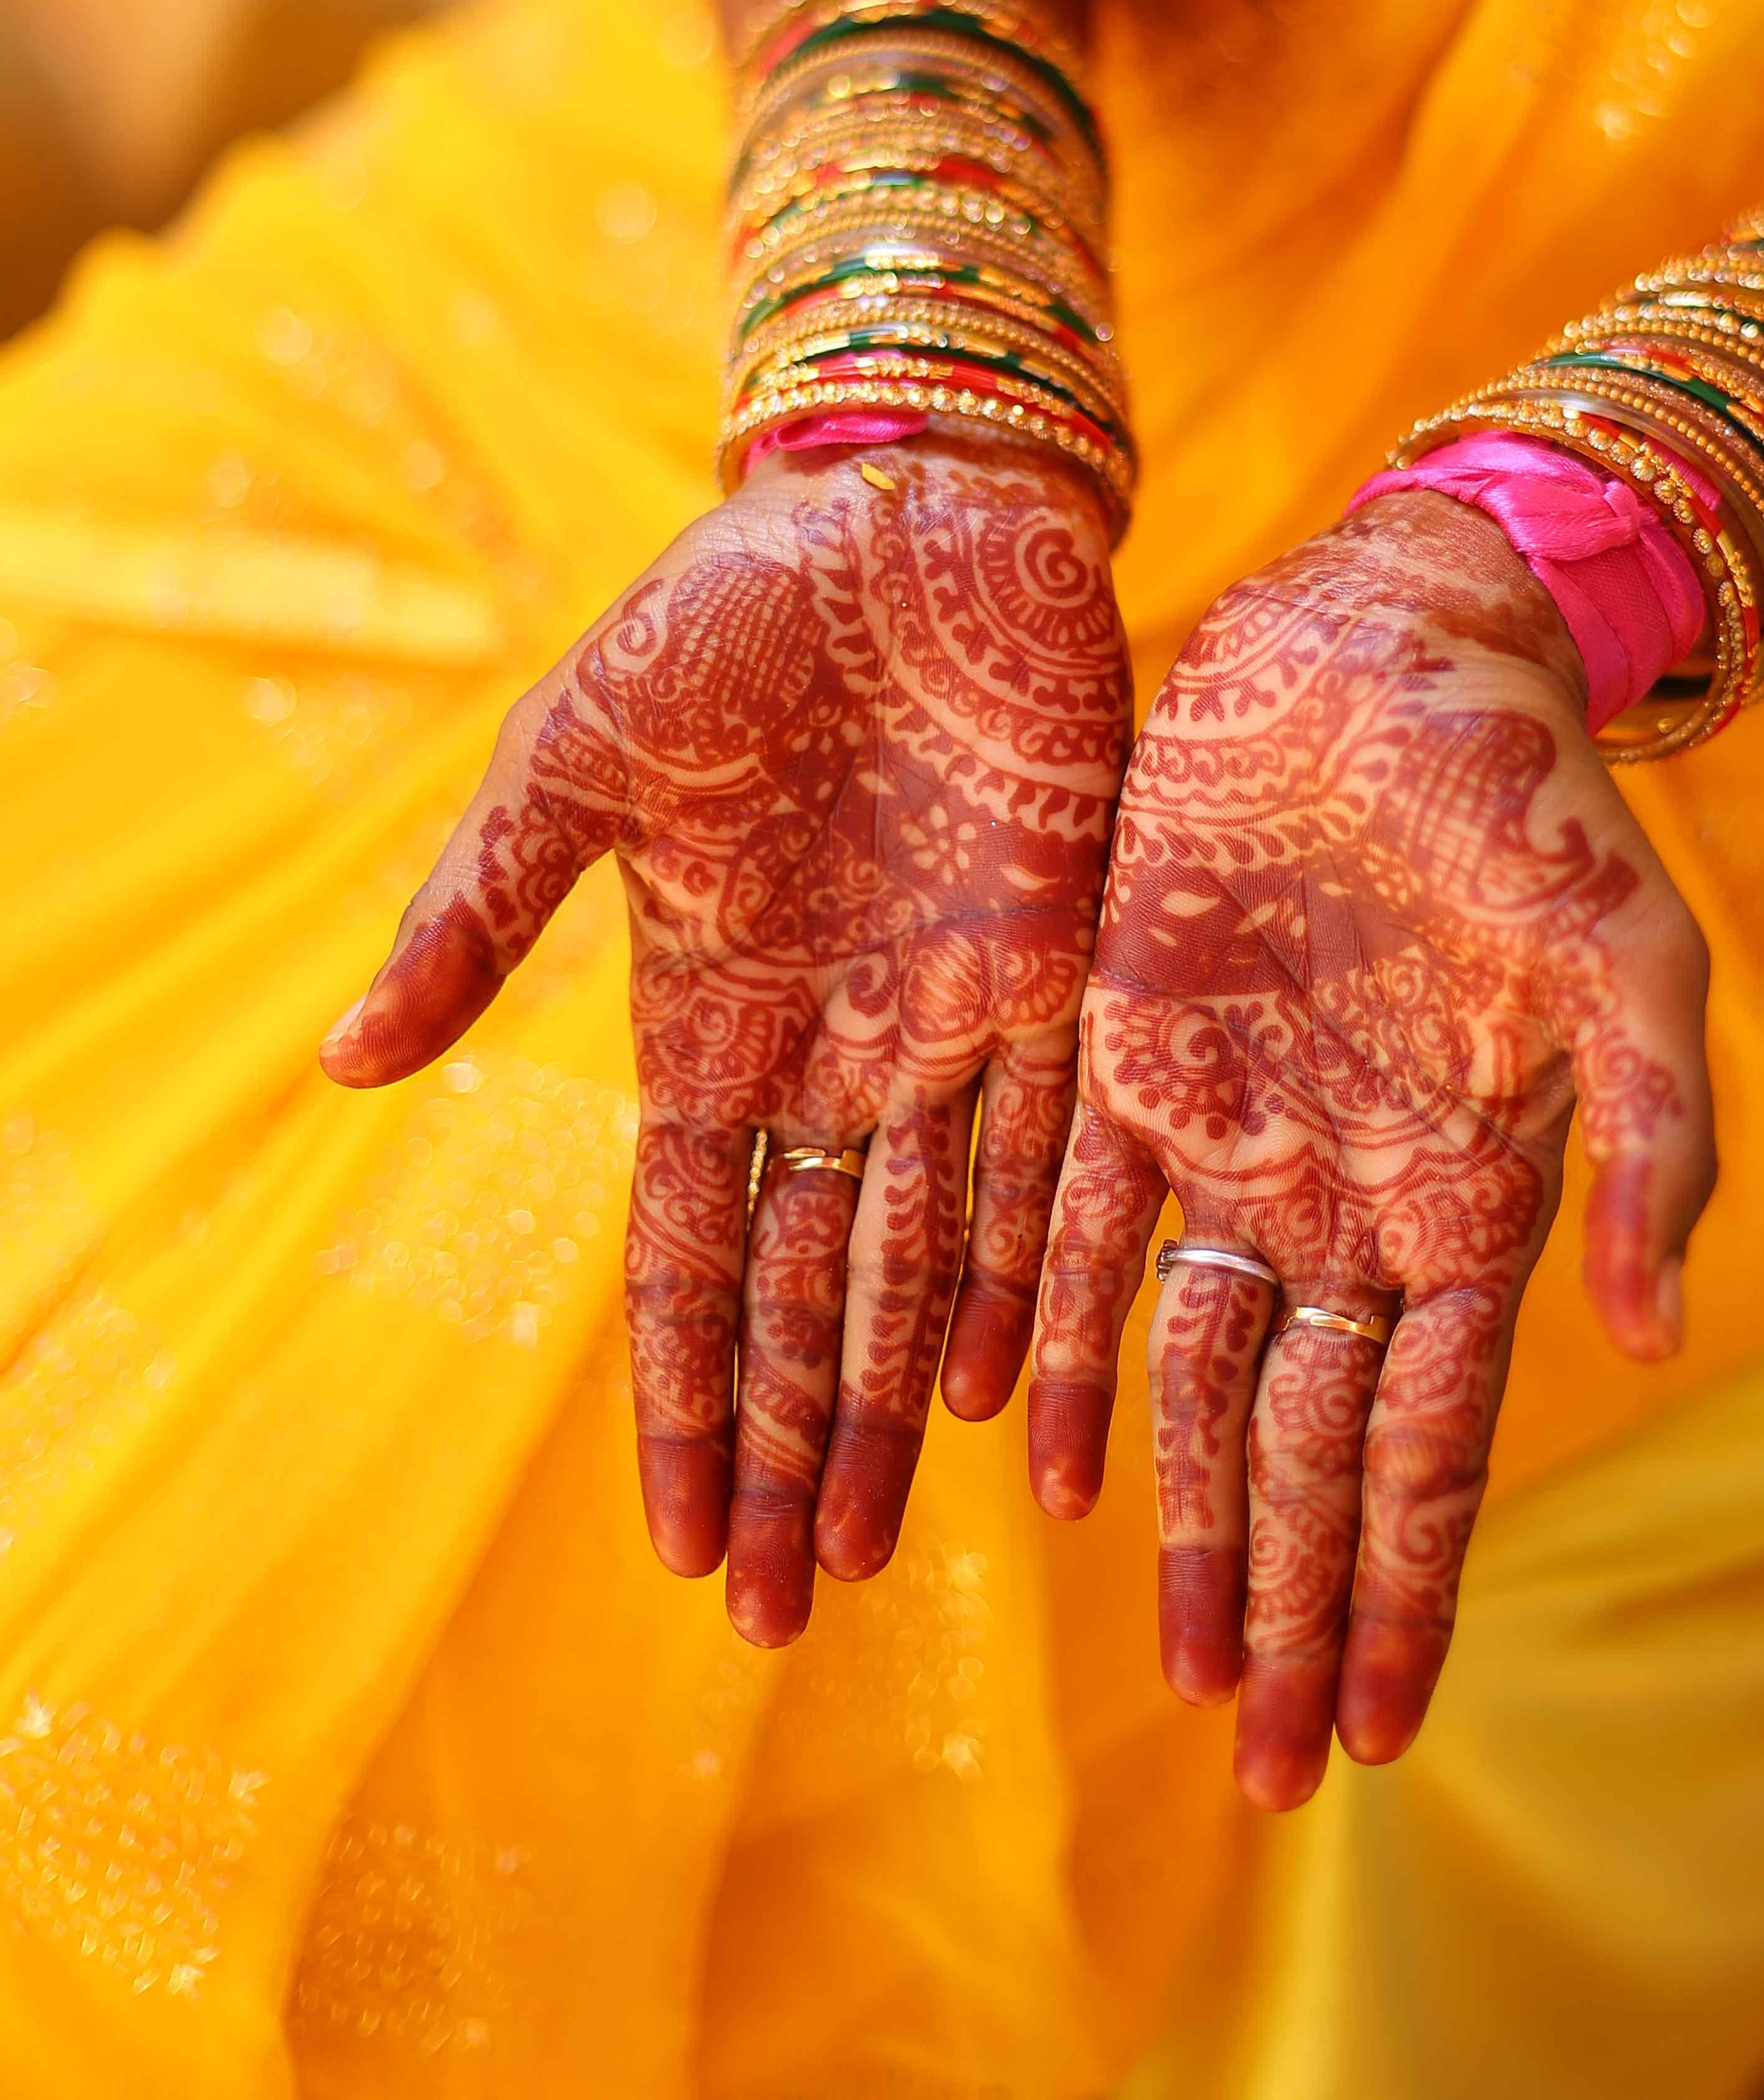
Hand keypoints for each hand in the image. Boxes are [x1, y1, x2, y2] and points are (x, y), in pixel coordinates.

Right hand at [321, 439, 1129, 1641]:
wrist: (908, 499)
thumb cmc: (729, 612)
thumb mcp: (577, 756)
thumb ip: (482, 913)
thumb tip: (346, 1065)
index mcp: (716, 1011)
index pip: (692, 1252)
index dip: (684, 1397)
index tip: (674, 1541)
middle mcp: (840, 1045)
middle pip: (813, 1293)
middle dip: (794, 1449)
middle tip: (782, 1612)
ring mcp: (957, 1012)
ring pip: (932, 1257)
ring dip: (906, 1406)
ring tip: (879, 1546)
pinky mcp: (1068, 955)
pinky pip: (1063, 1147)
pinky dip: (1045, 1273)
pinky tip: (1027, 1395)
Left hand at [1027, 491, 1712, 1809]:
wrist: (1390, 645)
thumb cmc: (1529, 793)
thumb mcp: (1632, 957)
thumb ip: (1655, 1138)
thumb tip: (1660, 1327)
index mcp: (1470, 1196)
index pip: (1429, 1444)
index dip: (1403, 1591)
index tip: (1378, 1739)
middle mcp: (1347, 1195)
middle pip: (1310, 1452)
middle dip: (1290, 1610)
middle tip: (1267, 1774)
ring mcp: (1238, 1133)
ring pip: (1200, 1379)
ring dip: (1189, 1525)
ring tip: (1176, 1672)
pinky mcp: (1134, 1051)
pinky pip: (1087, 1232)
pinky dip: (1070, 1347)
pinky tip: (1045, 1460)